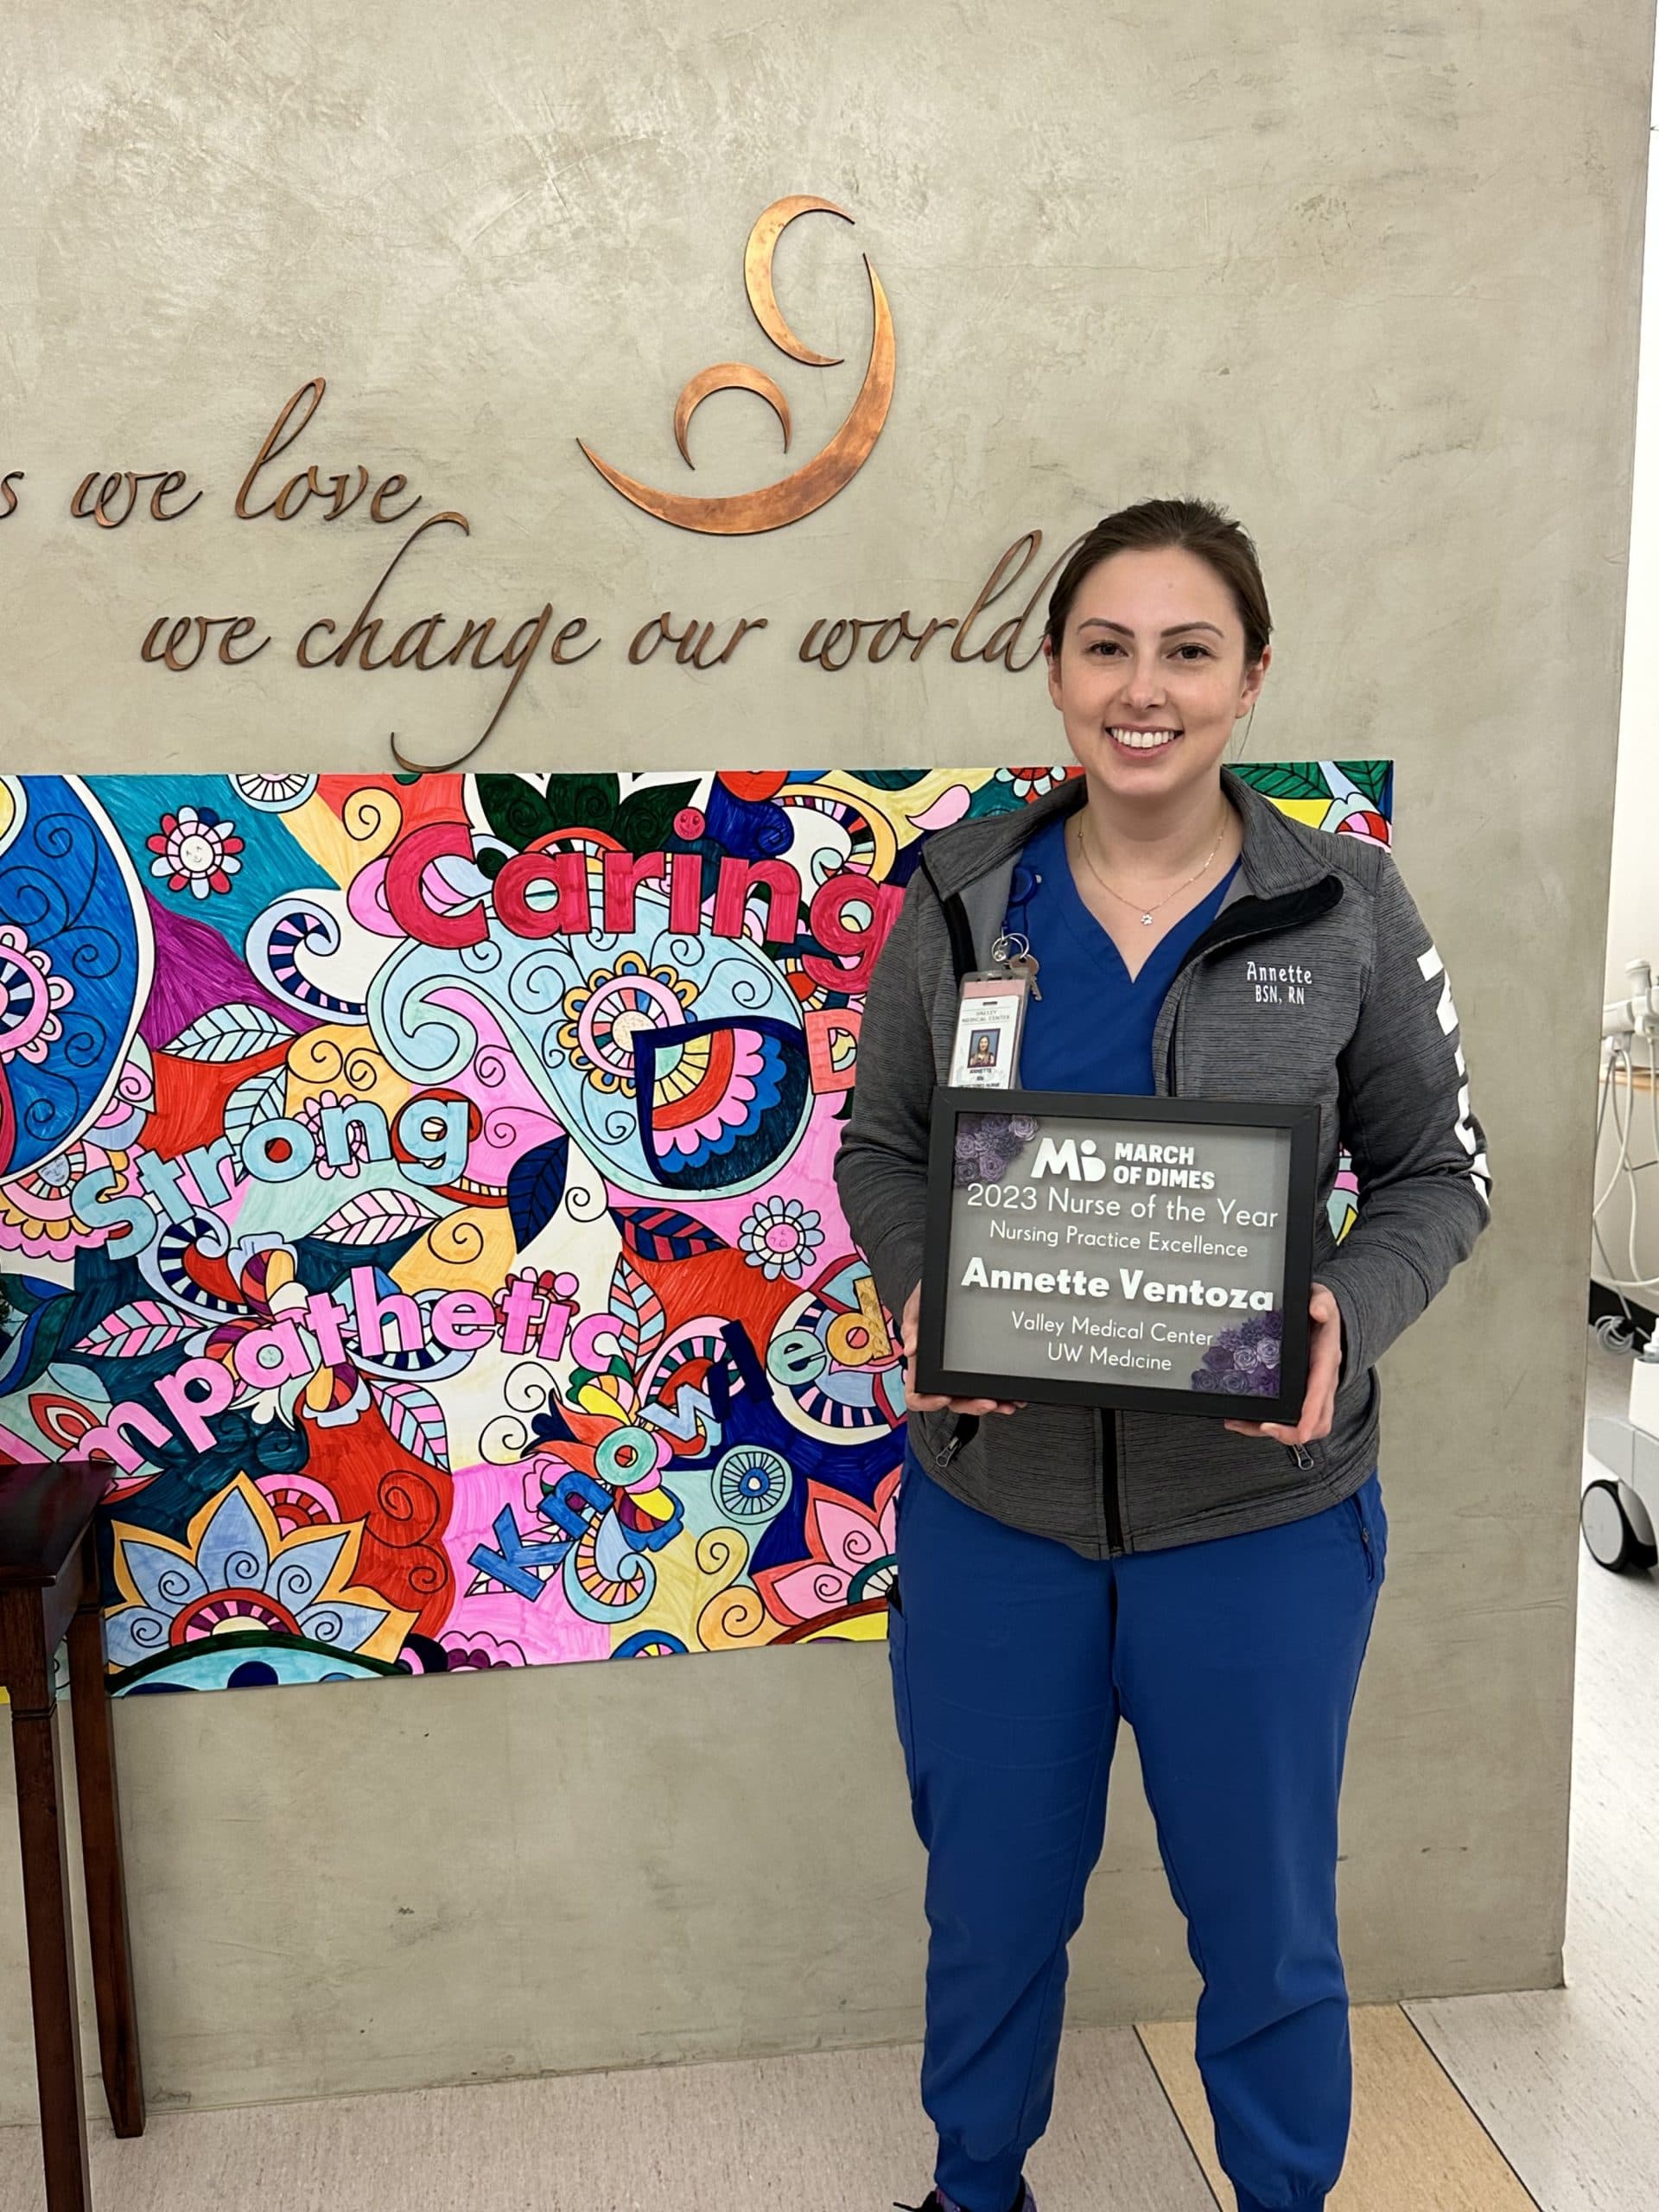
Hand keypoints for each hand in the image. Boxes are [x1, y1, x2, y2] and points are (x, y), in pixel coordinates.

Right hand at [901, 1284, 1024, 1417]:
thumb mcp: (918, 1305)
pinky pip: (989, 1387)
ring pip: (973, 1399)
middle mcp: (941, 1375)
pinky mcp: (979, 1369)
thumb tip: (911, 1348)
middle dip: (972, 1405)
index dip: (929, 1402)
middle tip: (988, 1401)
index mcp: (922, 1366)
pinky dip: (1002, 1394)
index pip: (917, 1395)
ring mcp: (961, 1374)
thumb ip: (913, 1324)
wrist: (950, 1286)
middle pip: (952, 1402)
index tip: (944, 1397)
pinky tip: (1014, 1394)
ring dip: (992, 1404)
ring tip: (1007, 1402)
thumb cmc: (930, 1298)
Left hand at [1223, 1281, 1341, 1448]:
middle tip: (1264, 1426)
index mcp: (1326, 1362)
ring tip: (1239, 1423)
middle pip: (1316, 1422)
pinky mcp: (1296, 1394)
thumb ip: (1322, 1301)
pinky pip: (1284, 1417)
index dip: (1310, 1414)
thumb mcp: (1321, 1298)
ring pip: (1298, 1425)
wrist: (1319, 1314)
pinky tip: (1238, 1418)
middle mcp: (1321, 1383)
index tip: (1298, 1429)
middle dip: (1290, 1433)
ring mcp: (1309, 1392)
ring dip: (1269, 1430)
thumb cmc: (1318, 1310)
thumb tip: (1319, 1310)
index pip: (1321, 1392)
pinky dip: (1259, 1423)